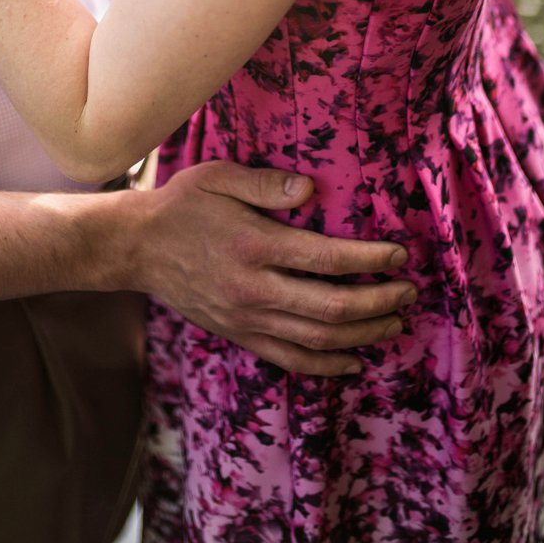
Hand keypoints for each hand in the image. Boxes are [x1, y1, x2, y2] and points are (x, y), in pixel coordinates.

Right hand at [125, 160, 418, 375]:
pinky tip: (354, 362)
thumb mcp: (219, 177)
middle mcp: (253, 289)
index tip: (400, 256)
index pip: (326, 260)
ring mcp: (245, 319)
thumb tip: (311, 188)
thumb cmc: (183, 205)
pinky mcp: (238, 335)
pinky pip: (288, 359)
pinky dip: (324, 365)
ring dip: (362, 334)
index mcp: (254, 246)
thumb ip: (266, 182)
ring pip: (315, 340)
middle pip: (329, 309)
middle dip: (378, 303)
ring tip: (394, 323)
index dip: (370, 261)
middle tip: (409, 292)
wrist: (135, 248)